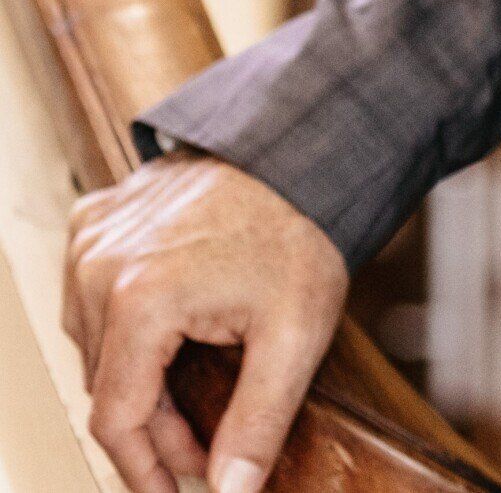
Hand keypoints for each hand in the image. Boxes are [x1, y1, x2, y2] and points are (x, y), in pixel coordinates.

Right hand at [63, 150, 349, 492]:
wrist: (302, 149)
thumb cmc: (301, 229)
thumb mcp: (294, 335)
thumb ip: (257, 423)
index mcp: (137, 300)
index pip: (116, 421)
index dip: (147, 469)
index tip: (176, 490)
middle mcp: (98, 267)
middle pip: (107, 384)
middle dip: (152, 424)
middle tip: (202, 442)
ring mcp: (92, 239)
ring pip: (95, 345)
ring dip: (137, 375)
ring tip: (190, 388)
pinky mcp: (97, 219)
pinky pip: (91, 295)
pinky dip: (121, 323)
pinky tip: (165, 329)